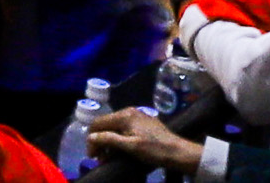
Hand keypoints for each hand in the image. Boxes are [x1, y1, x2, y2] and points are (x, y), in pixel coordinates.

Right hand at [83, 110, 201, 171]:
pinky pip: (125, 128)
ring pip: (115, 127)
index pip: (98, 123)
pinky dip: (119, 138)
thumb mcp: (130, 147)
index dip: (92, 139)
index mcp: (124, 115)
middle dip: (100, 141)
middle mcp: (128, 111)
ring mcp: (137, 116)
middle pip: (106, 124)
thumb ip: (108, 139)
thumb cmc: (154, 150)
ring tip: (111, 156)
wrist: (179, 152)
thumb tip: (90, 137)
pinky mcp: (144, 122)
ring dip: (109, 141)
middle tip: (101, 158)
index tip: (93, 156)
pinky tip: (122, 149)